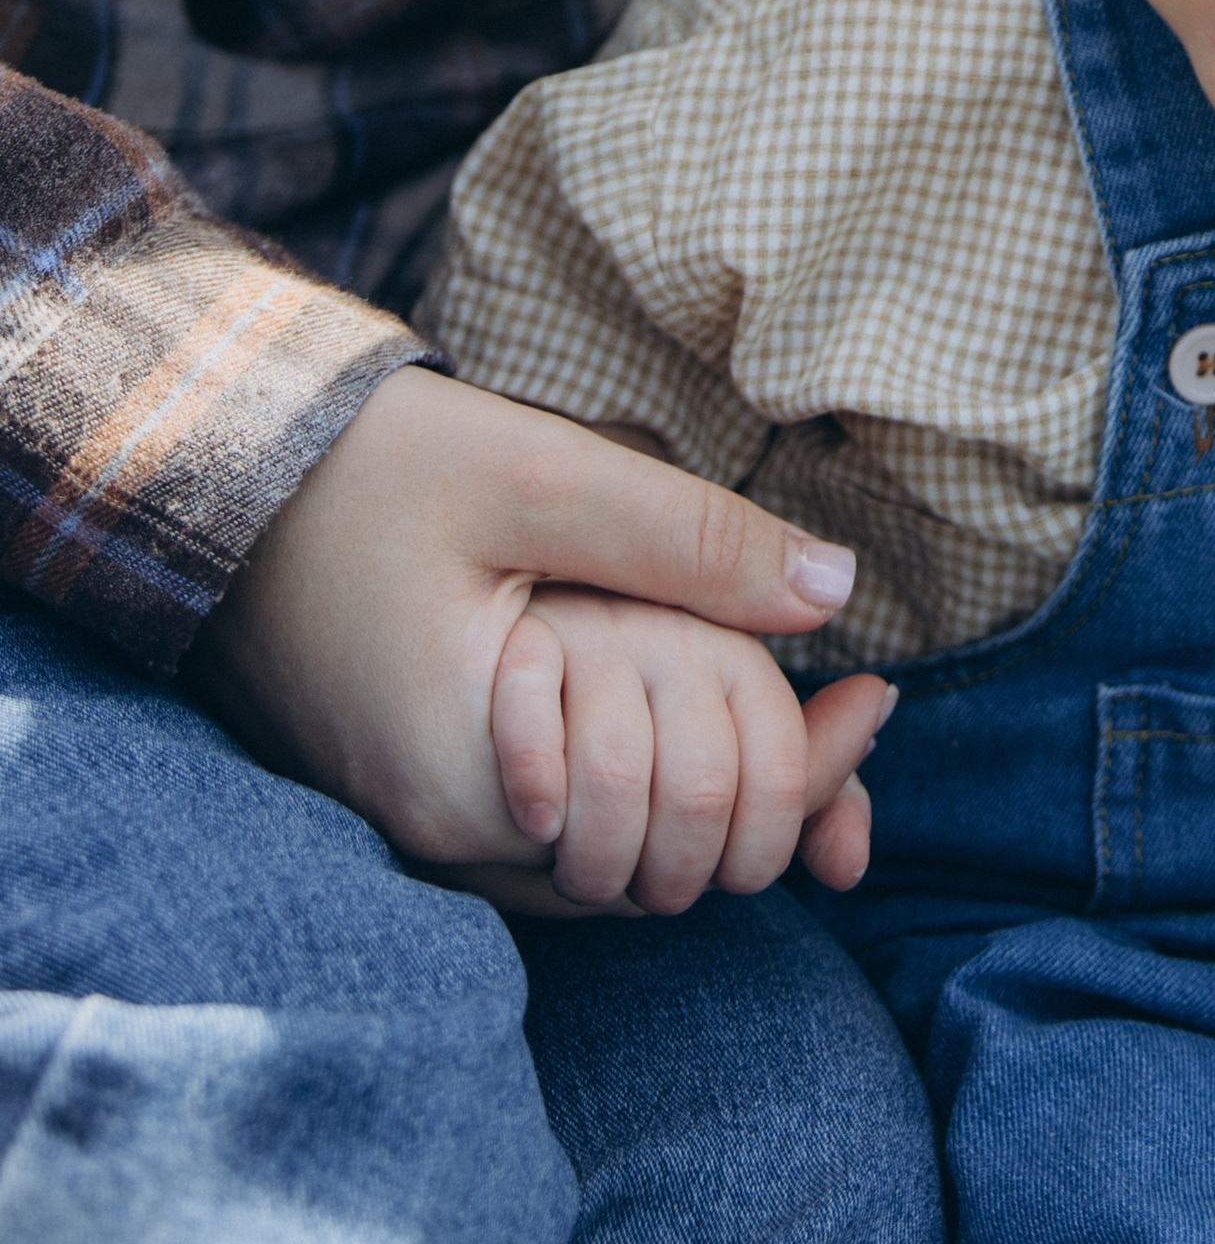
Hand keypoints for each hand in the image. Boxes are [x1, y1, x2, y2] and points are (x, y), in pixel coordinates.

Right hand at [190, 365, 863, 873]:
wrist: (220, 478)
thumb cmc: (373, 469)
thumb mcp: (545, 475)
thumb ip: (688, 539)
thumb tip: (837, 588)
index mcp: (476, 776)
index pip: (682, 830)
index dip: (795, 778)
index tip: (876, 701)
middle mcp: (446, 834)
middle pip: (654, 865)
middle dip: (763, 796)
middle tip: (859, 707)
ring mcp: (426, 824)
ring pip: (609, 859)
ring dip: (704, 793)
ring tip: (796, 703)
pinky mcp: (420, 792)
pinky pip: (559, 831)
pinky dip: (639, 784)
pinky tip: (694, 704)